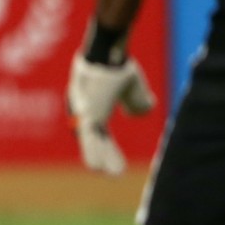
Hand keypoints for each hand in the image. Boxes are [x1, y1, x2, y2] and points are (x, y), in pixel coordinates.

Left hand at [67, 54, 156, 175]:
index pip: (97, 131)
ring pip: (92, 140)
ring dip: (101, 157)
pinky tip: (97, 169)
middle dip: (104, 154)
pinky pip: (90, 138)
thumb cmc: (117, 63)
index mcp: (90, 104)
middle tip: (113, 172)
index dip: (105, 147)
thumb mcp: (133, 86)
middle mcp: (82, 110)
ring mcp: (82, 113)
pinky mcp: (86, 115)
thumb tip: (143, 111)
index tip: (113, 160)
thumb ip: (138, 101)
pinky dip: (95, 154)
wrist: (108, 50)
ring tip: (108, 174)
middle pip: (93, 138)